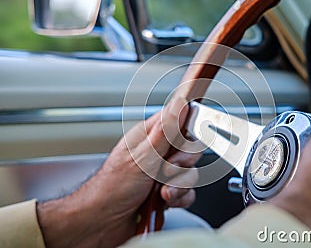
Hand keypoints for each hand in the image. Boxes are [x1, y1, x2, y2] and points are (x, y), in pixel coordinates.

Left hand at [37, 97, 200, 247]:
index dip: (188, 128)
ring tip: (160, 191)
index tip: (186, 140)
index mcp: (150, 135)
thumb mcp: (142, 155)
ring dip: (178, 185)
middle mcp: (158, 153)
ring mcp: (163, 174)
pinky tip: (163, 202)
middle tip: (166, 169)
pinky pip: (188, 193)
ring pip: (190, 172)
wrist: (102, 224)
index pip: (179, 120)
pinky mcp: (168, 193)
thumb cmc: (111, 188)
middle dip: (183, 162)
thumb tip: (180, 104)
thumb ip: (165, 130)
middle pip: (190, 148)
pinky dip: (179, 199)